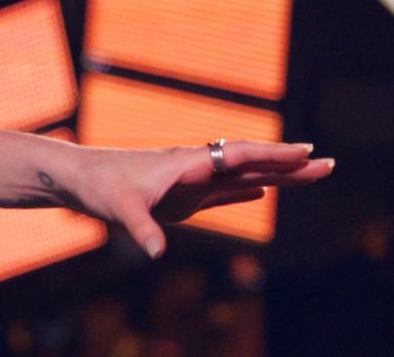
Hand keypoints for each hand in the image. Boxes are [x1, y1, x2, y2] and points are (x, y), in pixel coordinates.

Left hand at [69, 140, 334, 258]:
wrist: (76, 178)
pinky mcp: (180, 196)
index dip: (272, 154)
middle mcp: (194, 168)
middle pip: (250, 164)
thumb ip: (141, 229)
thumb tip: (157, 253)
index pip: (239, 156)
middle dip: (289, 164)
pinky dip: (245, 189)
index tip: (305, 151)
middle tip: (329, 164)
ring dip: (276, 175)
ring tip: (311, 173)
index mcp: (186, 163)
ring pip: (241, 176)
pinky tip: (263, 189)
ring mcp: (189, 181)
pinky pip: (221, 191)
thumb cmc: (97, 186)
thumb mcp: (119, 209)